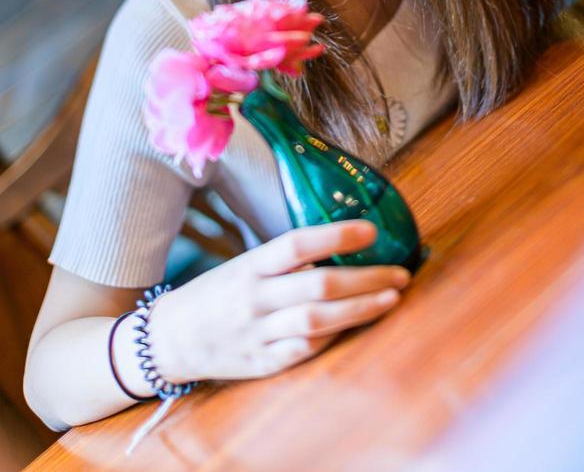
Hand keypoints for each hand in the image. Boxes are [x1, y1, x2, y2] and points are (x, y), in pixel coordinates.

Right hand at [151, 220, 410, 381]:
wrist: (170, 338)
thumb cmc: (218, 292)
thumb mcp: (244, 265)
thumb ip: (285, 260)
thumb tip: (341, 244)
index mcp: (251, 266)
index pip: (298, 245)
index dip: (336, 236)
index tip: (372, 230)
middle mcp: (255, 299)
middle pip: (319, 285)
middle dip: (367, 279)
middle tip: (401, 272)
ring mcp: (259, 334)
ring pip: (318, 321)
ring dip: (361, 309)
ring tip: (393, 298)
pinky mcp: (263, 364)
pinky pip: (306, 351)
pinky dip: (335, 338)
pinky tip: (358, 326)